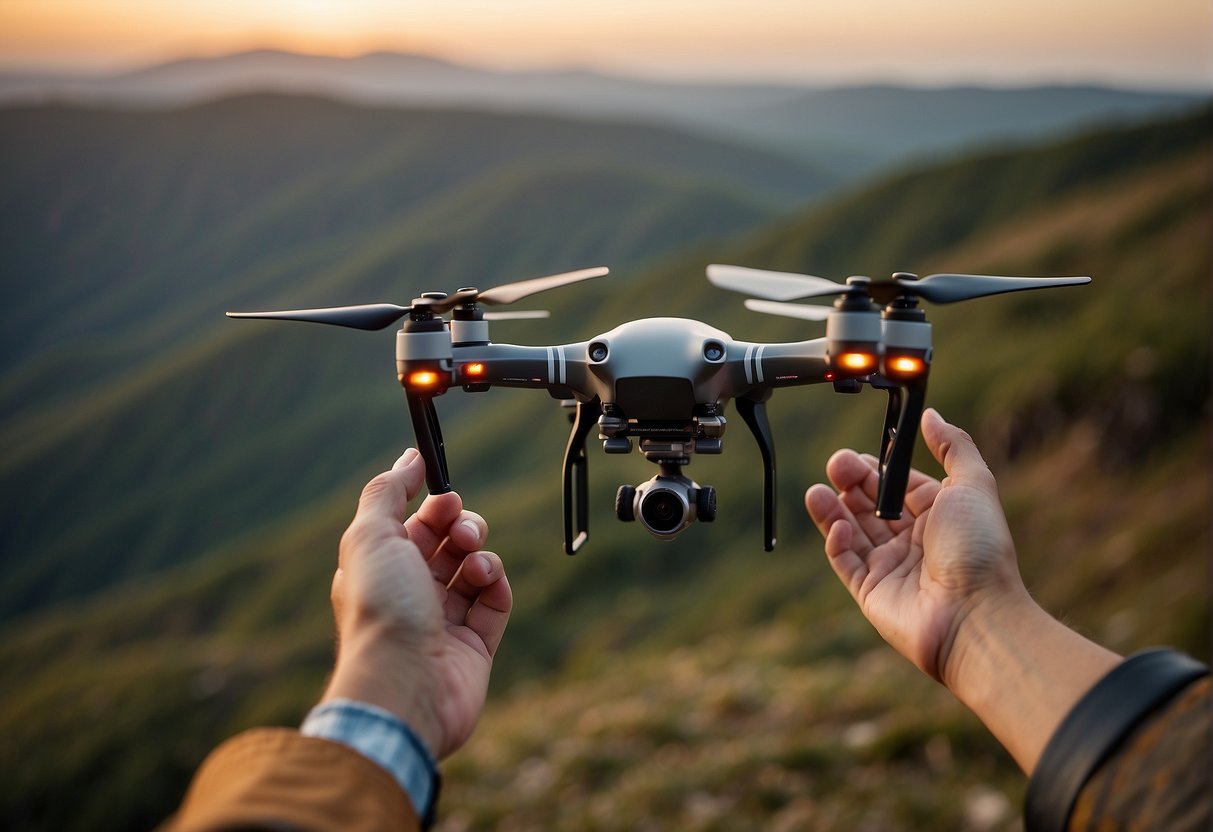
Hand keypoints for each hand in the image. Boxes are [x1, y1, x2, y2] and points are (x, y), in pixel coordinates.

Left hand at [320, 448, 511, 759]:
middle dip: (461, 527)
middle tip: (462, 531)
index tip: (447, 495)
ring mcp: (444, 622)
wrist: (405, 685)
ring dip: (479, 553)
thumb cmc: (382, 610)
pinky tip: (486, 580)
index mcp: (381, 571)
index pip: (414, 527)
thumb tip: (410, 456)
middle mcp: (410, 595)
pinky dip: (496, 583)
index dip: (433, 508)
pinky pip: (496, 601)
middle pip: (447, 545)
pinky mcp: (476, 645)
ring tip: (475, 560)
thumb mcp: (371, 535)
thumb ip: (389, 491)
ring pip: (474, 569)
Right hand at [804, 408, 1027, 688]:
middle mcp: (914, 541)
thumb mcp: (973, 485)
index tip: (861, 453)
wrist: (975, 615)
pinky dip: (836, 540)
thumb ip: (953, 446)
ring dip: (833, 509)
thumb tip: (930, 414)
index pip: (899, 486)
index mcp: (938, 517)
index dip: (878, 469)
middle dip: (851, 482)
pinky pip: (845, 561)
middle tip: (837, 463)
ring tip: (817, 490)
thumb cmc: (979, 549)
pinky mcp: (870, 591)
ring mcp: (890, 567)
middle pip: (871, 505)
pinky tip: (838, 525)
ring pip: (852, 530)